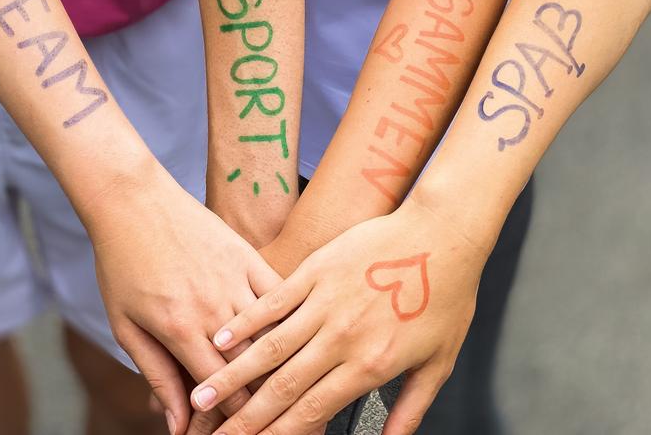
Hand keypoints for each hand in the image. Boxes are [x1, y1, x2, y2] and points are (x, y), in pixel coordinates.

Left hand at [80, 163, 281, 434]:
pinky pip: (280, 298)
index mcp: (180, 329)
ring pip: (274, 337)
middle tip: (264, 419)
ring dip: (281, 366)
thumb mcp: (127, 327)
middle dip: (261, 402)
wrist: (133, 202)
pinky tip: (294, 339)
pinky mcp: (249, 257)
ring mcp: (235, 280)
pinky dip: (289, 322)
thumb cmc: (123, 262)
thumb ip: (157, 376)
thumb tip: (177, 424)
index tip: (237, 432)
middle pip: (254, 370)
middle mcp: (214, 308)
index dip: (232, 420)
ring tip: (286, 386)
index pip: (221, 391)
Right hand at [188, 198, 489, 434]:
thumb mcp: (439, 362)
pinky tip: (220, 339)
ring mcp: (325, 302)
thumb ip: (410, 409)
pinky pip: (273, 302)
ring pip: (269, 348)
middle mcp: (341, 337)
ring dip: (233, 376)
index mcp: (370, 364)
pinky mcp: (316, 270)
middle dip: (245, 418)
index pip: (312, 411)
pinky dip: (245, 323)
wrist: (443, 234)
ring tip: (204, 395)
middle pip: (282, 388)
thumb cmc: (446, 295)